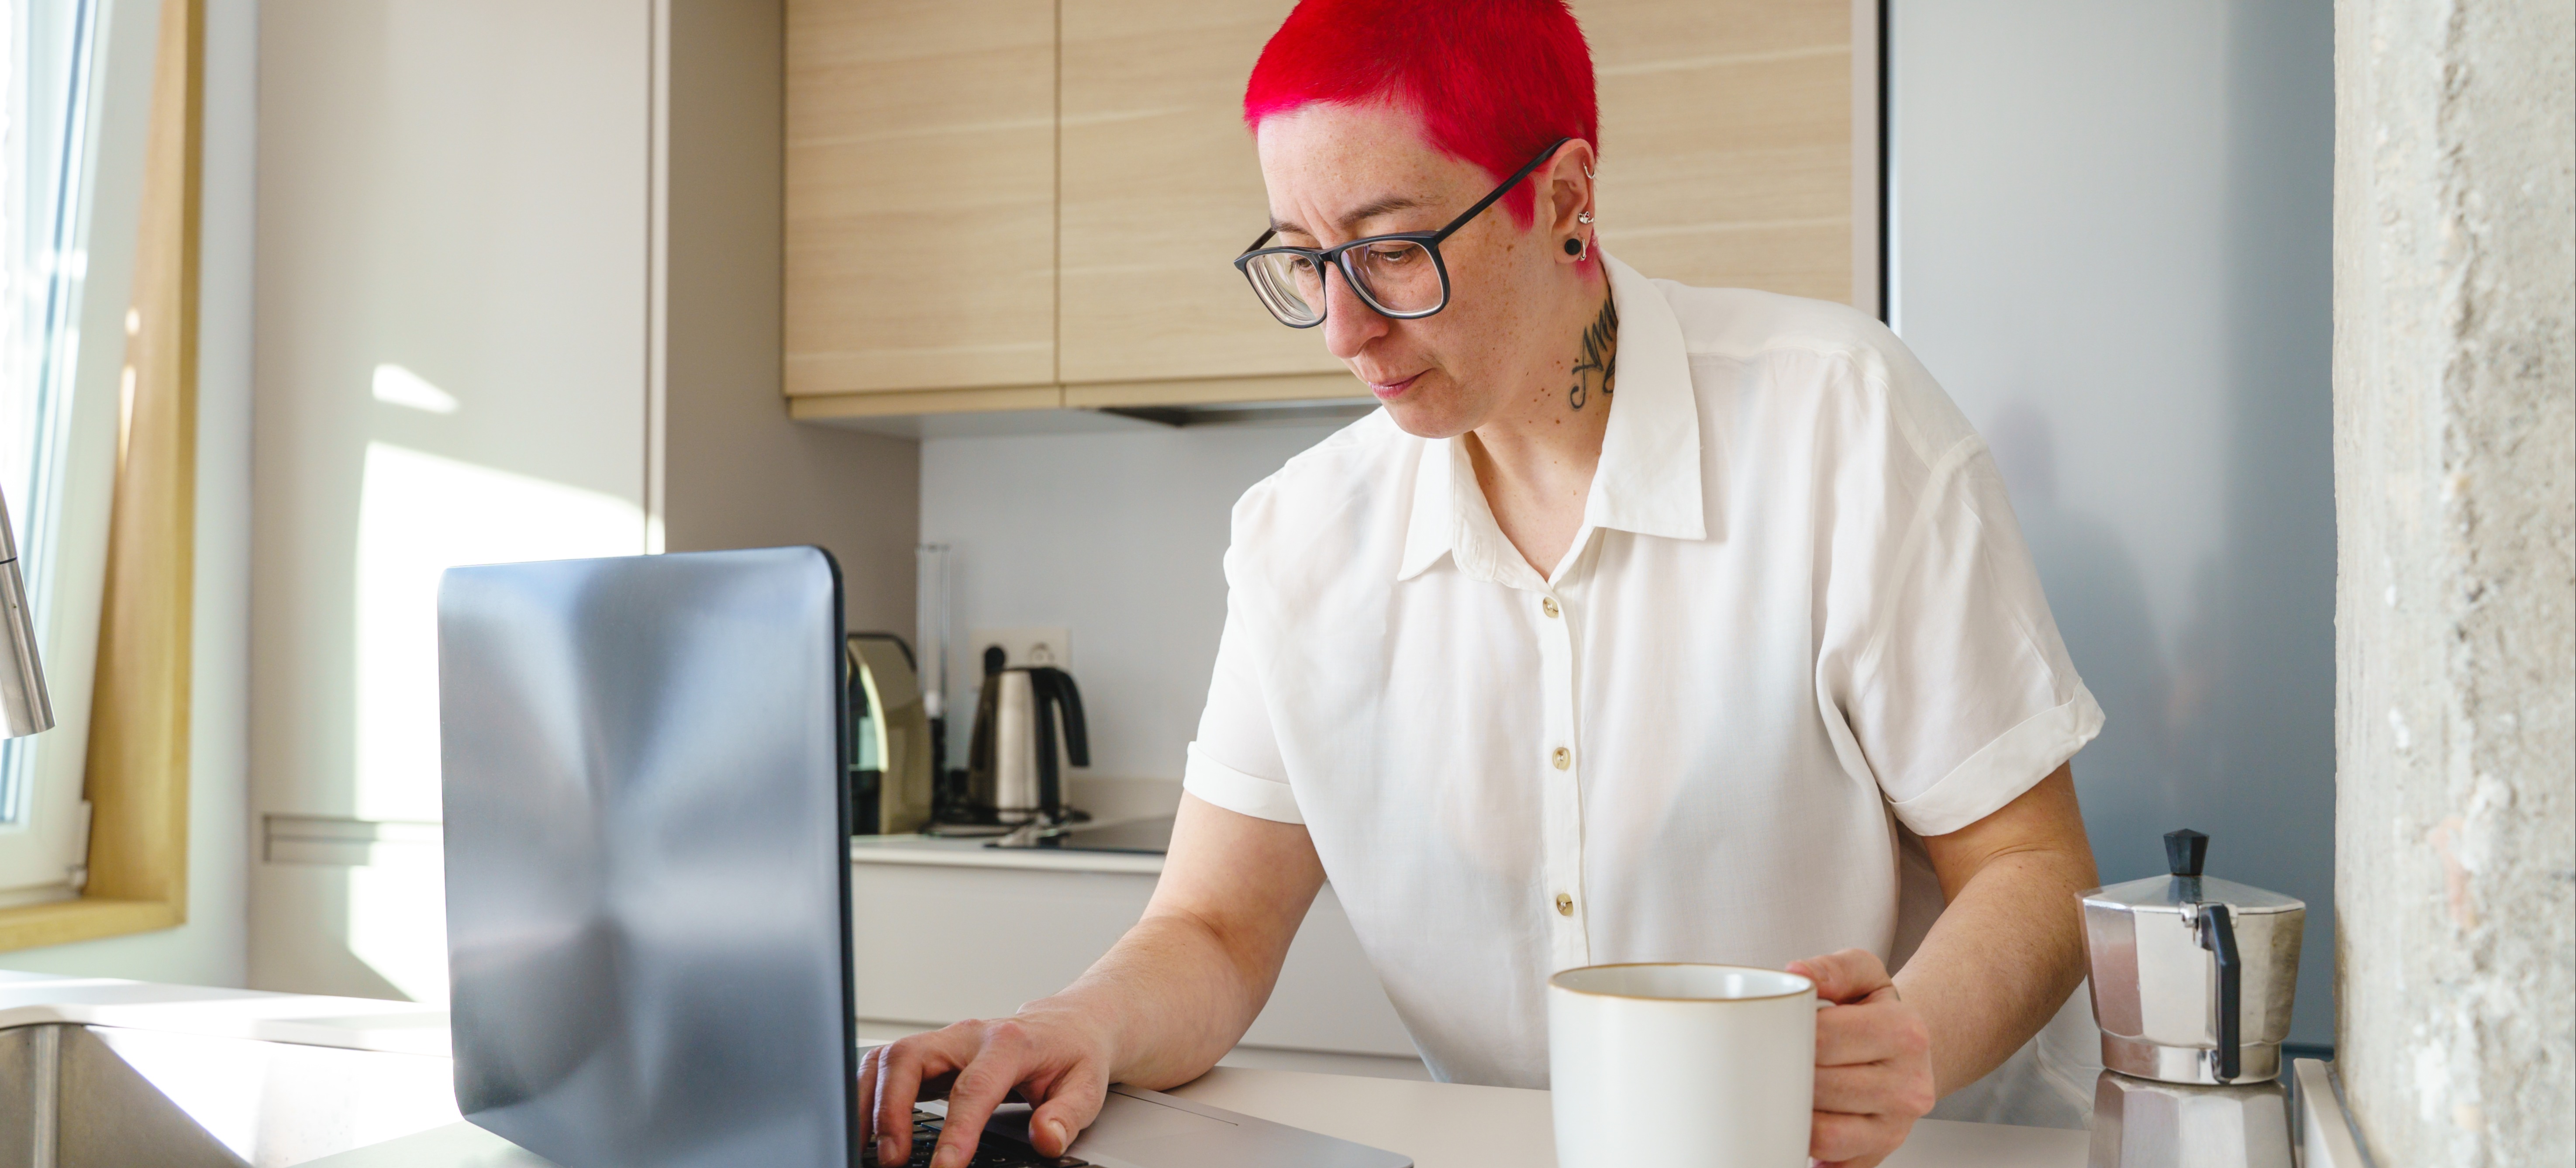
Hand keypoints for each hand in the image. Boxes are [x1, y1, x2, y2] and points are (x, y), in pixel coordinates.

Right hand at [856, 1004, 1114, 1167]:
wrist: (1070, 1026)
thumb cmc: (1074, 1055)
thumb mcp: (1087, 1087)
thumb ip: (1067, 1115)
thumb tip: (1047, 1139)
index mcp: (1009, 1044)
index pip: (973, 1088)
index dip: (955, 1131)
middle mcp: (969, 1036)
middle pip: (911, 1059)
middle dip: (892, 1109)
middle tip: (893, 1159)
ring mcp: (945, 1042)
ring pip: (890, 1058)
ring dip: (870, 1101)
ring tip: (867, 1148)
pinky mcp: (931, 1054)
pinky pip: (887, 1066)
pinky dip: (868, 1095)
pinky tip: (866, 1129)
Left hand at [1787, 949, 1935, 1167]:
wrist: (1908, 1052)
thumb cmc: (1876, 1012)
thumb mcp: (1864, 974)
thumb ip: (1832, 968)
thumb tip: (1797, 974)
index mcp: (1904, 1033)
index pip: (1826, 1038)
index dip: (1788, 1033)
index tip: (1775, 1027)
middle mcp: (1909, 1085)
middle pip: (1821, 1086)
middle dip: (1786, 1072)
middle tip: (1768, 1058)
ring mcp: (1895, 1128)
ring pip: (1825, 1133)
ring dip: (1792, 1112)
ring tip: (1780, 1089)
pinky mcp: (1877, 1156)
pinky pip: (1831, 1163)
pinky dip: (1805, 1146)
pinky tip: (1795, 1123)